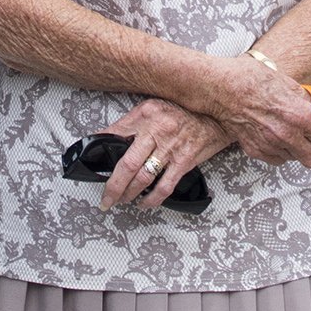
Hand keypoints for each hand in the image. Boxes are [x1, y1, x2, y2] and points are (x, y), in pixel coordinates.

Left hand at [99, 99, 235, 209]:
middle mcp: (157, 130)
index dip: (100, 151)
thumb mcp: (154, 107)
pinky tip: (144, 203)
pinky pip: (164, 186)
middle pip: (126, 164)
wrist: (219, 113)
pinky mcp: (184, 161)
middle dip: (112, 186)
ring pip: (143, 178)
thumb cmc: (185, 111)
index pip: (115, 133)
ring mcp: (171, 147)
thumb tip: (107, 138)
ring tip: (121, 200)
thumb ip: (132, 122)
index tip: (92, 165)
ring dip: (129, 194)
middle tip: (105, 199)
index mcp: (146, 113)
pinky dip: (152, 199)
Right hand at [199, 55, 310, 169]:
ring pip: (294, 159)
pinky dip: (279, 151)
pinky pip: (276, 158)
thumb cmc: (253, 80)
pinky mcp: (256, 150)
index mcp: (301, 115)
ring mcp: (271, 144)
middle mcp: (288, 134)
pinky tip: (272, 134)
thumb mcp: (293, 86)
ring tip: (285, 129)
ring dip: (295, 149)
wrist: (223, 87)